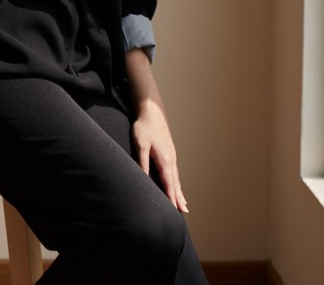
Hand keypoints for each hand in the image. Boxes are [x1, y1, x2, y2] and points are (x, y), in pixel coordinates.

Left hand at [124, 48, 189, 212]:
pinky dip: (176, 182)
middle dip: (179, 198)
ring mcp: (171, 156)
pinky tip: (175, 185)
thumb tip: (144, 179)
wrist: (152, 110)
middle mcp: (171, 160)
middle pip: (176, 184)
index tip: (174, 211)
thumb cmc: (144, 127)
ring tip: (183, 204)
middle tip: (184, 213)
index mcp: (164, 160)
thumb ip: (142, 162)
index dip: (171, 198)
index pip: (169, 184)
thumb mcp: (140, 145)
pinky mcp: (169, 152)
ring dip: (179, 191)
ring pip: (176, 178)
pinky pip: (174, 172)